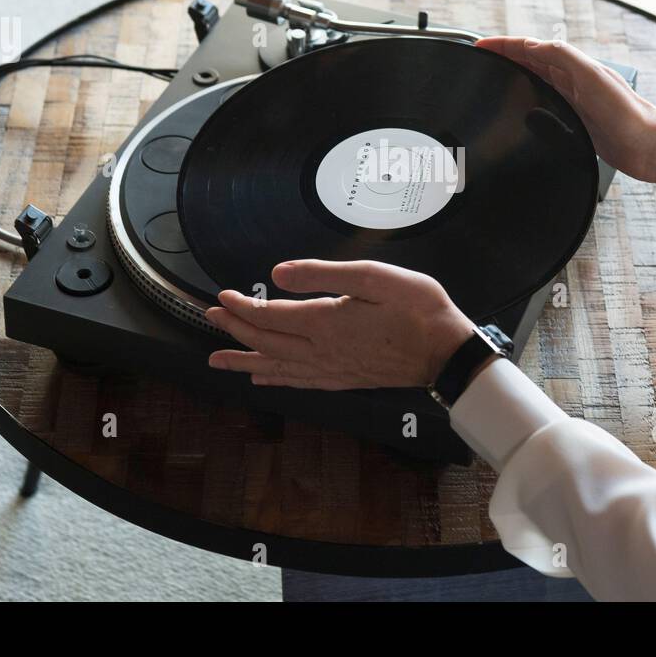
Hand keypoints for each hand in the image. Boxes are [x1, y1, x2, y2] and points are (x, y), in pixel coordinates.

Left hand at [205, 259, 475, 389]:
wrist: (445, 352)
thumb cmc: (416, 308)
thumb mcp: (372, 277)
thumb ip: (322, 274)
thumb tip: (277, 274)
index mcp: (325, 323)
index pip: (269, 316)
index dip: (242, 307)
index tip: (222, 296)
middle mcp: (320, 351)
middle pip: (266, 343)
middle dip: (235, 330)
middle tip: (210, 317)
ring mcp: (330, 369)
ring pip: (275, 367)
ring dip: (244, 361)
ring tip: (217, 359)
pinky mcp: (342, 379)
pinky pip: (297, 382)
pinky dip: (274, 379)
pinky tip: (262, 379)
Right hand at [477, 36, 655, 188]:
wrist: (651, 148)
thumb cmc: (628, 114)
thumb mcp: (592, 79)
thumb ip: (564, 58)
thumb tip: (531, 45)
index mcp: (575, 65)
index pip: (531, 48)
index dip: (504, 45)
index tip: (479, 46)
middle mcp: (573, 80)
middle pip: (530, 62)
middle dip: (503, 58)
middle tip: (478, 61)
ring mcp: (574, 101)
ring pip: (535, 82)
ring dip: (512, 77)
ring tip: (490, 80)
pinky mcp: (576, 122)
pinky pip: (543, 106)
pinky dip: (524, 102)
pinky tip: (517, 112)